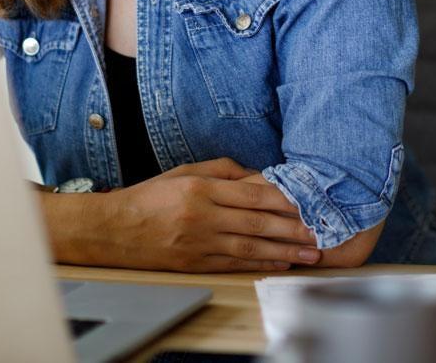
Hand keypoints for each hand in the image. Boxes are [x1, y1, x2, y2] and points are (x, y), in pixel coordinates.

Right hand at [104, 157, 320, 272]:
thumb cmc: (150, 197)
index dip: (282, 200)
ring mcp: (200, 244)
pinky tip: (281, 262)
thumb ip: (220, 170)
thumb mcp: (182, 172)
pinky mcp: (197, 264)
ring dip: (285, 251)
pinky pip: (236, 264)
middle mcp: (202, 217)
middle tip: (319, 231)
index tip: (305, 203)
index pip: (250, 194)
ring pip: (251, 248)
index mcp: (199, 189)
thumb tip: (254, 176)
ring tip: (311, 252)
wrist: (116, 230)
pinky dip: (261, 264)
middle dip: (293, 228)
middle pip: (257, 223)